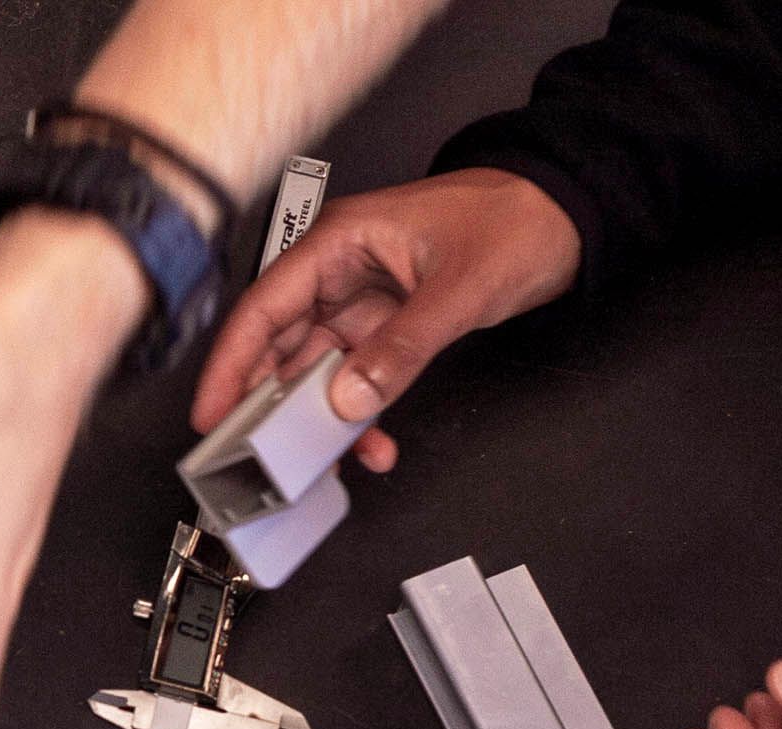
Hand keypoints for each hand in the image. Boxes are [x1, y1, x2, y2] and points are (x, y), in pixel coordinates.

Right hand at [192, 168, 580, 474]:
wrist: (570, 214)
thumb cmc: (516, 217)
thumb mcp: (459, 286)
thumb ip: (403, 347)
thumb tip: (352, 398)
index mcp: (339, 242)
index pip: (263, 309)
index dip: (231, 364)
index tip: (212, 414)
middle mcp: (339, 273)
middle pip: (281, 348)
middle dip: (271, 405)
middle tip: (255, 455)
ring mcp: (361, 304)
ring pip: (317, 373)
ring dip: (320, 421)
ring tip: (321, 460)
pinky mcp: (385, 328)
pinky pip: (356, 380)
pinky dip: (359, 416)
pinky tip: (371, 443)